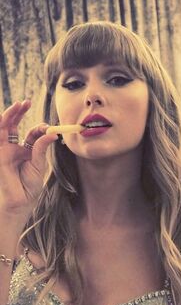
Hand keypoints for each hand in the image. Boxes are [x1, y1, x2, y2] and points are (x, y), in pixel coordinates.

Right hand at [0, 100, 56, 222]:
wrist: (19, 202)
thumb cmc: (28, 188)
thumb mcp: (38, 166)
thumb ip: (41, 149)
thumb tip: (52, 134)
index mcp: (25, 152)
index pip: (30, 134)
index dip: (39, 127)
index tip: (49, 127)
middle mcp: (13, 149)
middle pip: (13, 126)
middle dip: (18, 113)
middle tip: (26, 102)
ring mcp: (4, 151)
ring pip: (3, 128)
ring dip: (9, 115)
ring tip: (17, 105)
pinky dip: (1, 126)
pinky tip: (4, 118)